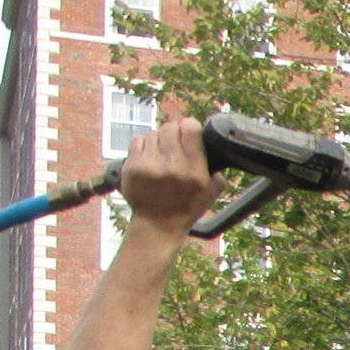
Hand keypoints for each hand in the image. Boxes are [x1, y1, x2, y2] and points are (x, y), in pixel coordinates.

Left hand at [118, 117, 220, 235]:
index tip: (189, 131)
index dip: (189, 126)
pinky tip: (149, 157)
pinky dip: (143, 145)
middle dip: (173, 132)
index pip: (190, 129)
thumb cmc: (187, 206)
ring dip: (158, 139)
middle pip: (169, 127)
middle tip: (174, 143)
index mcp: (195, 172)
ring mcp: (150, 166)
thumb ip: (217, 170)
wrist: (158, 223)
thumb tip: (217, 148)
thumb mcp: (211, 192)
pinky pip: (138, 140)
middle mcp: (173, 167)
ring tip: (161, 154)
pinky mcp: (132, 166)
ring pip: (153, 133)